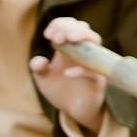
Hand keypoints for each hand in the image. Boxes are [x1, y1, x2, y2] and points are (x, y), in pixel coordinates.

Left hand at [32, 18, 107, 134]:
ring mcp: (93, 63)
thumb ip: (38, 68)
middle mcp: (83, 51)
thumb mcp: (43, 79)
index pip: (68, 26)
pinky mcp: (98, 80)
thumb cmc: (60, 90)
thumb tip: (38, 61)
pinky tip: (67, 73)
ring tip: (67, 40)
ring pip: (94, 43)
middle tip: (56, 38)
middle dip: (69, 28)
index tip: (47, 35)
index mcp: (69, 47)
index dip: (59, 25)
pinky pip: (94, 71)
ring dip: (81, 37)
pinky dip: (81, 71)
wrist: (73, 110)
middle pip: (83, 29)